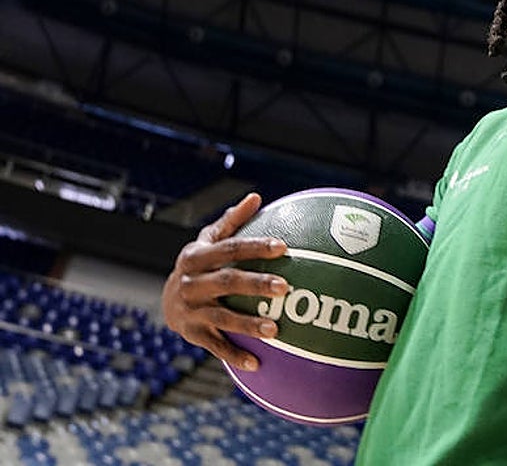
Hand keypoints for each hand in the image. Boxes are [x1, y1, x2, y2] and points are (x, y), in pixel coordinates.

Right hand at [161, 193, 288, 370]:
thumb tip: (256, 196)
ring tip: (276, 329)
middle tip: (286, 287)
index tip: (283, 247)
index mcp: (197, 256)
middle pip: (228, 282)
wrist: (166, 302)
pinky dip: (235, 355)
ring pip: (222, 318)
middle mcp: (192, 283)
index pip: (230, 248)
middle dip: (256, 285)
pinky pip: (215, 346)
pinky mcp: (192, 334)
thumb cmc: (200, 264)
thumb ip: (232, 221)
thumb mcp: (209, 240)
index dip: (256, 247)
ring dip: (249, 324)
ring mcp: (191, 310)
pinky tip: (258, 363)